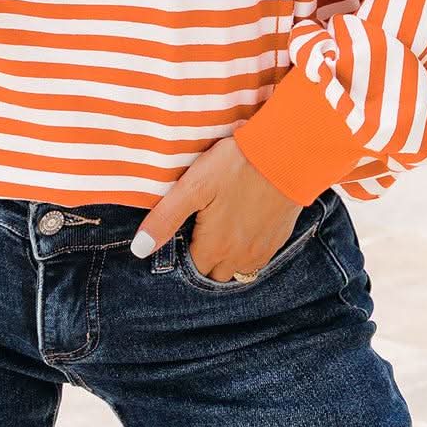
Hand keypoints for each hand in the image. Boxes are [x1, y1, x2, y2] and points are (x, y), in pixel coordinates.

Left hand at [129, 135, 305, 279]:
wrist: (287, 154)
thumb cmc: (237, 166)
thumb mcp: (194, 186)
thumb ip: (166, 218)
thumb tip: (139, 250)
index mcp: (215, 247)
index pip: (193, 268)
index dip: (185, 251)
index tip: (184, 230)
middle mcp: (240, 257)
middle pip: (215, 272)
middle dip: (205, 258)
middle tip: (201, 228)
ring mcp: (263, 249)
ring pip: (239, 268)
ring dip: (228, 256)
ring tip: (222, 227)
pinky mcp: (280, 238)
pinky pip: (259, 256)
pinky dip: (249, 248)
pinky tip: (245, 223)